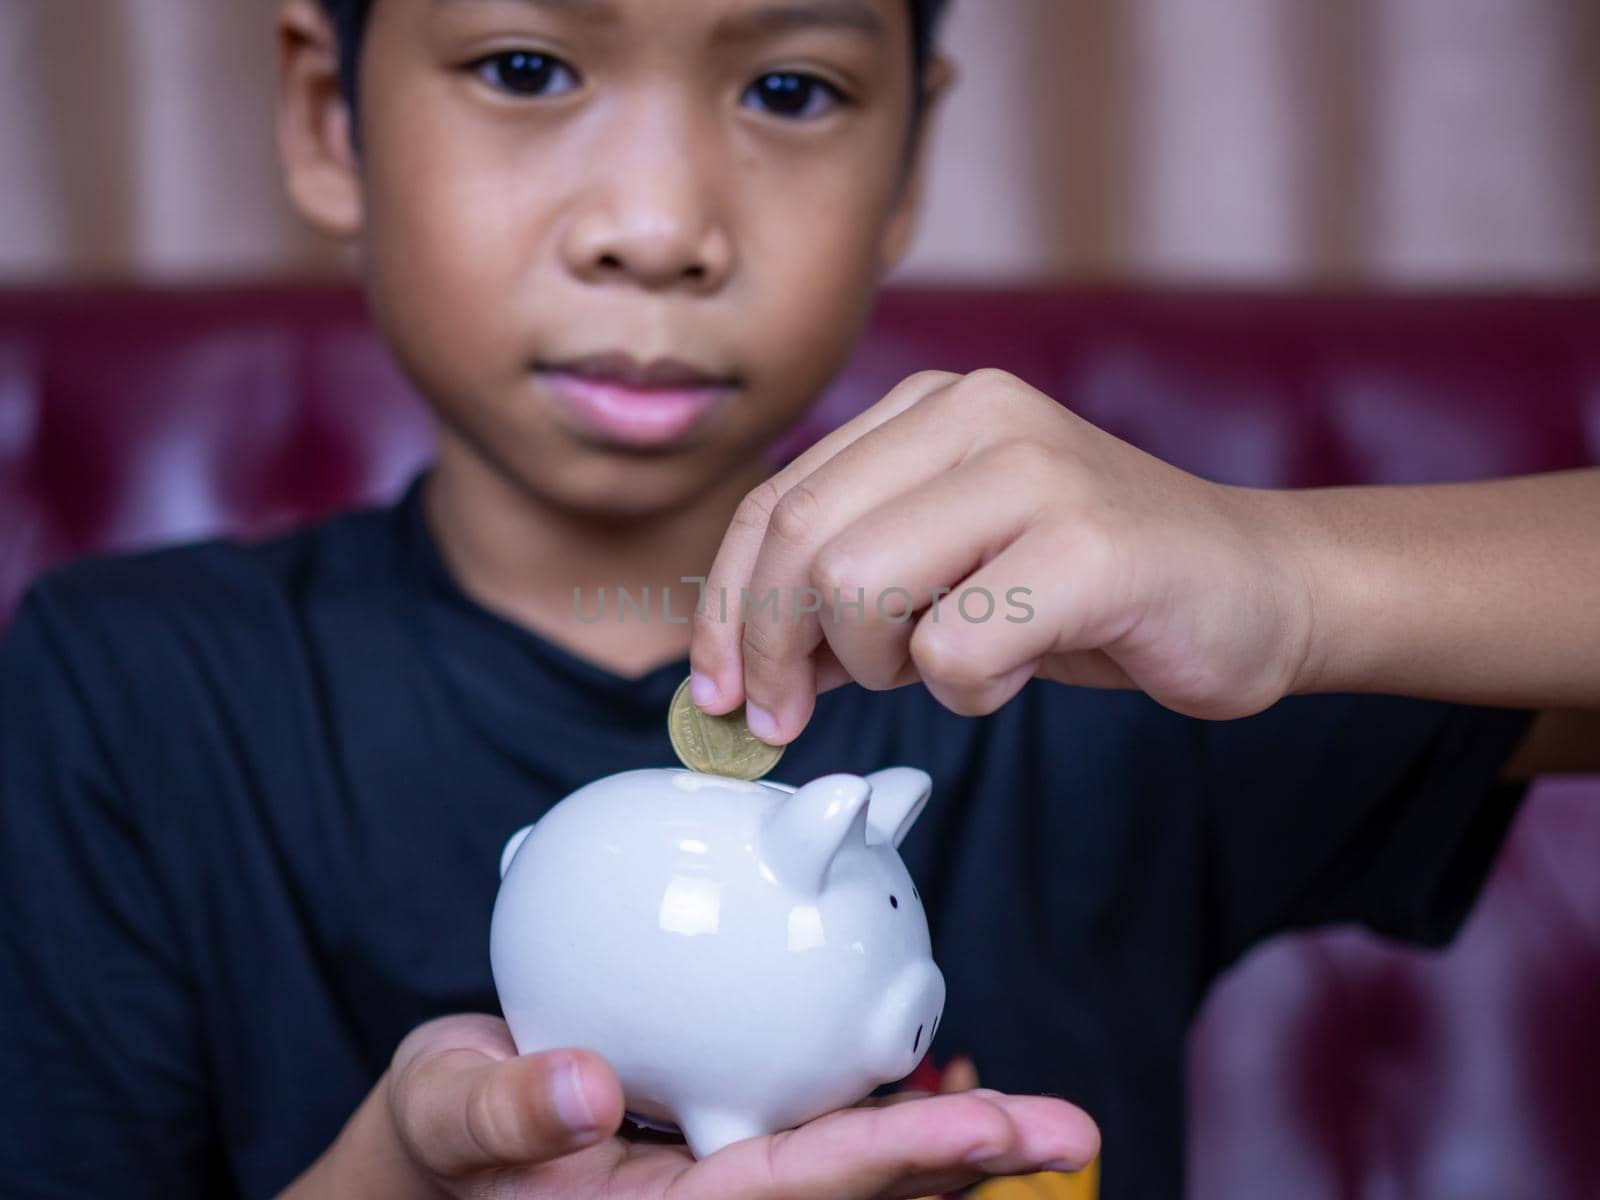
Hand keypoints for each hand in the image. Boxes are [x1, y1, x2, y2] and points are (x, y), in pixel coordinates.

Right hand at [361, 1014, 1095, 1199]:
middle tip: (1066, 1127)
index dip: (889, 1156)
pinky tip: (934, 1082)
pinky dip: (892, 1122)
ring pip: (855, 1177)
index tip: (986, 1119)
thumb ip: (506, 1106)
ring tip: (1039, 1120)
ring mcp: (724, 1186)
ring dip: (948, 1149)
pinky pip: (825, 1148)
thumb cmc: (442, 1138)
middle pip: (855, 1194)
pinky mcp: (727, 1157)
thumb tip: (584, 1090)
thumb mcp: (447, 1113)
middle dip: (963, 1163)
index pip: (789, 1190)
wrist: (440, 1157)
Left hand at [689, 369, 1314, 741]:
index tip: (719, 688)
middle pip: (804, 540)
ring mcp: (1039, 471)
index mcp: (931, 408)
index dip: (726, 605)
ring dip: (882, 664)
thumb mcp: (950, 570)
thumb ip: (851, 589)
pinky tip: (1016, 672)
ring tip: (948, 663)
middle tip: (785, 719)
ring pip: (860, 586)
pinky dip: (966, 692)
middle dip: (771, 648)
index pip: (779, 501)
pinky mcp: (1093, 547)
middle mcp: (978, 414)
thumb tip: (739, 664)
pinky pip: (957, 649)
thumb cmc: (1093, 587)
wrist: (1258, 589)